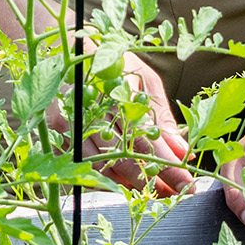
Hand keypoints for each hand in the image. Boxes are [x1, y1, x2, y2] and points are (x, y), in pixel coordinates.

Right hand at [49, 53, 191, 196]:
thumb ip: (162, 118)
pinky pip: (81, 163)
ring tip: (150, 189)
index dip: (168, 165)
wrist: (72, 50)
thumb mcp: (145, 81)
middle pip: (125, 156)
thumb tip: (182, 153)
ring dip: (128, 183)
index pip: (147, 139)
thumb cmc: (114, 64)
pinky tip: (120, 180)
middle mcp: (93, 106)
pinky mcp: (57, 128)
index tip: (187, 184)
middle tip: (173, 194)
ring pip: (102, 165)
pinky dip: (102, 177)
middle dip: (152, 180)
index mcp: (119, 90)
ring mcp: (71, 118)